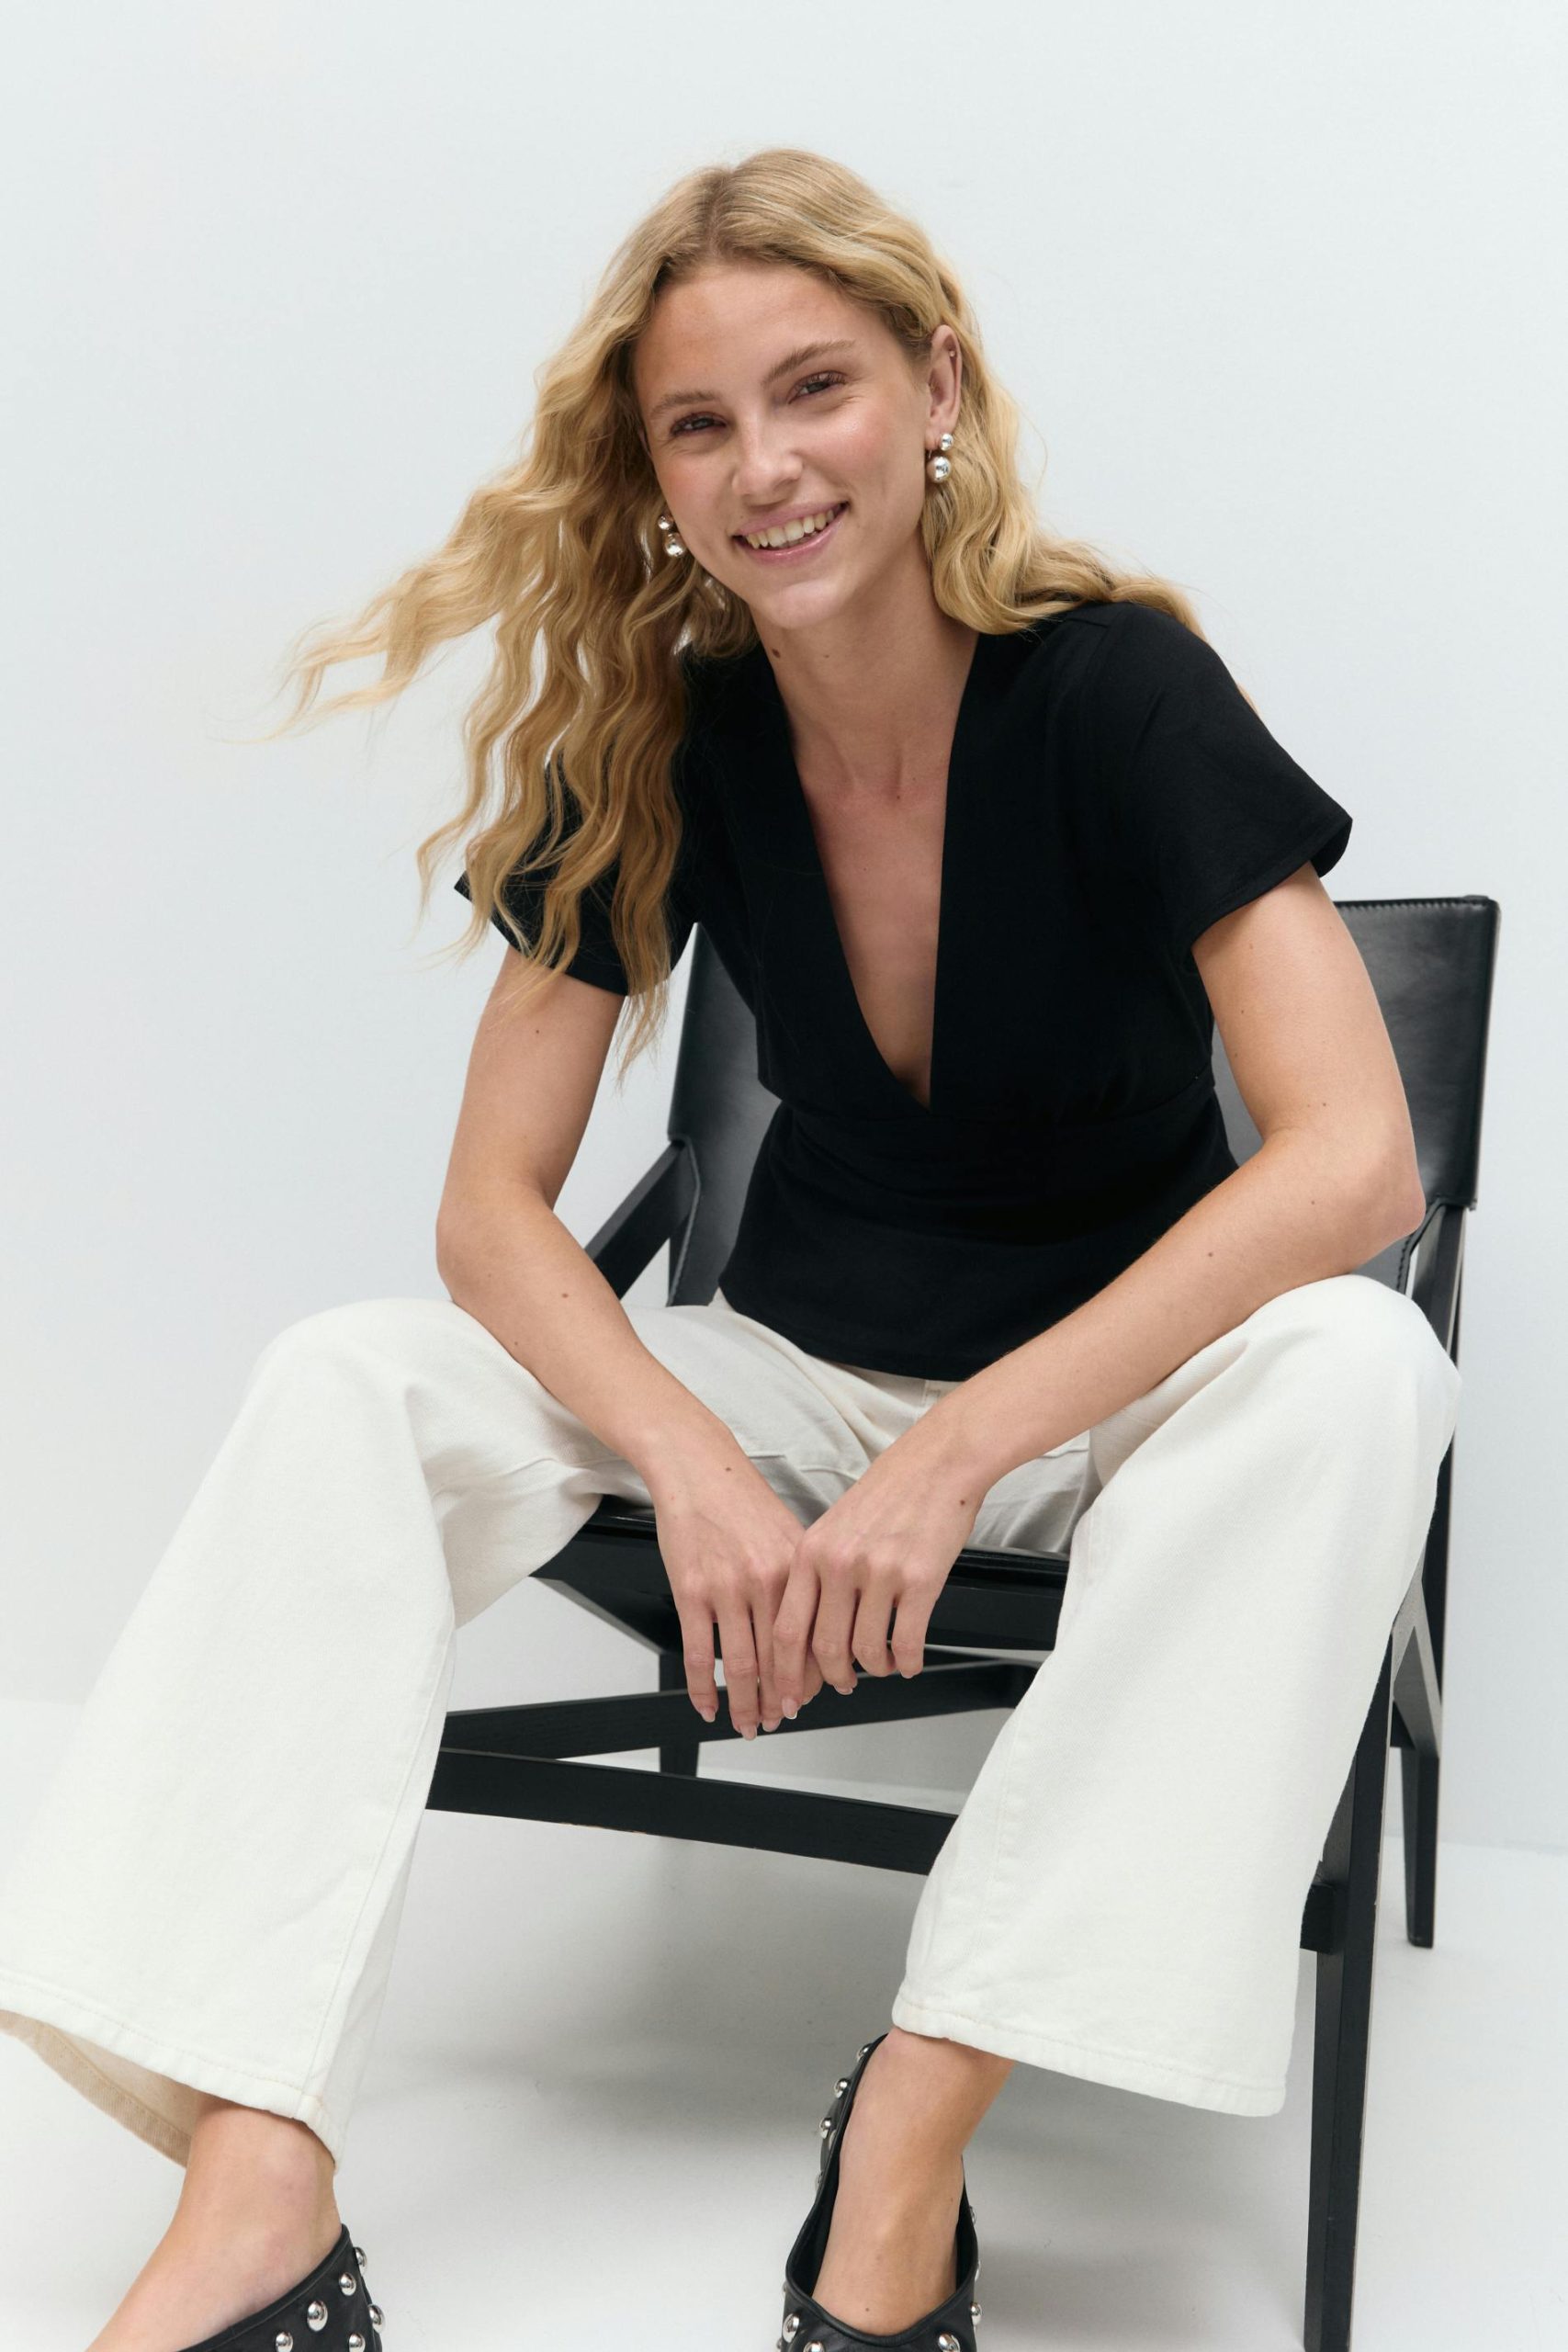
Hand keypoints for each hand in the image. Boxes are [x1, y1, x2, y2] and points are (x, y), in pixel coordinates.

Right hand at [647, 1439, 826, 1736]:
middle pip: (781, 1660)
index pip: (812, 1639)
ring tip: (748, 1723)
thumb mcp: (788, 1535)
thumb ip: (801, 1582)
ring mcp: (728, 1588)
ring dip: (746, 1704)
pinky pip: (700, 1655)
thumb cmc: (741, 1500)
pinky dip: (703, 1689)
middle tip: (779, 1720)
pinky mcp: (691, 1591)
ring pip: (742, 1666)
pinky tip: (708, 1705)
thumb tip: (814, 1630)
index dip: (813, 1678)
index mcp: (797, 1568)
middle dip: (781, 1700)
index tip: (811, 1698)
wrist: (698, 1468)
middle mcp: (767, 1581)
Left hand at [770, 1414, 984, 1706]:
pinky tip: (910, 1660)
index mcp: (811, 1551)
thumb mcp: (834, 1527)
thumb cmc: (890, 1492)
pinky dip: (908, 1662)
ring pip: (867, 1651)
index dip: (786, 1672)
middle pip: (825, 1648)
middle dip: (834, 1679)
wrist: (937, 1462)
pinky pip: (908, 1642)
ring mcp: (880, 1572)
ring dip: (876, 1669)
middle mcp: (840, 1563)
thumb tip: (811, 1631)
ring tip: (884, 1664)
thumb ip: (818, 1573)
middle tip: (843, 1685)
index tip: (789, 1694)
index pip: (787, 1629)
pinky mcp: (920, 1579)